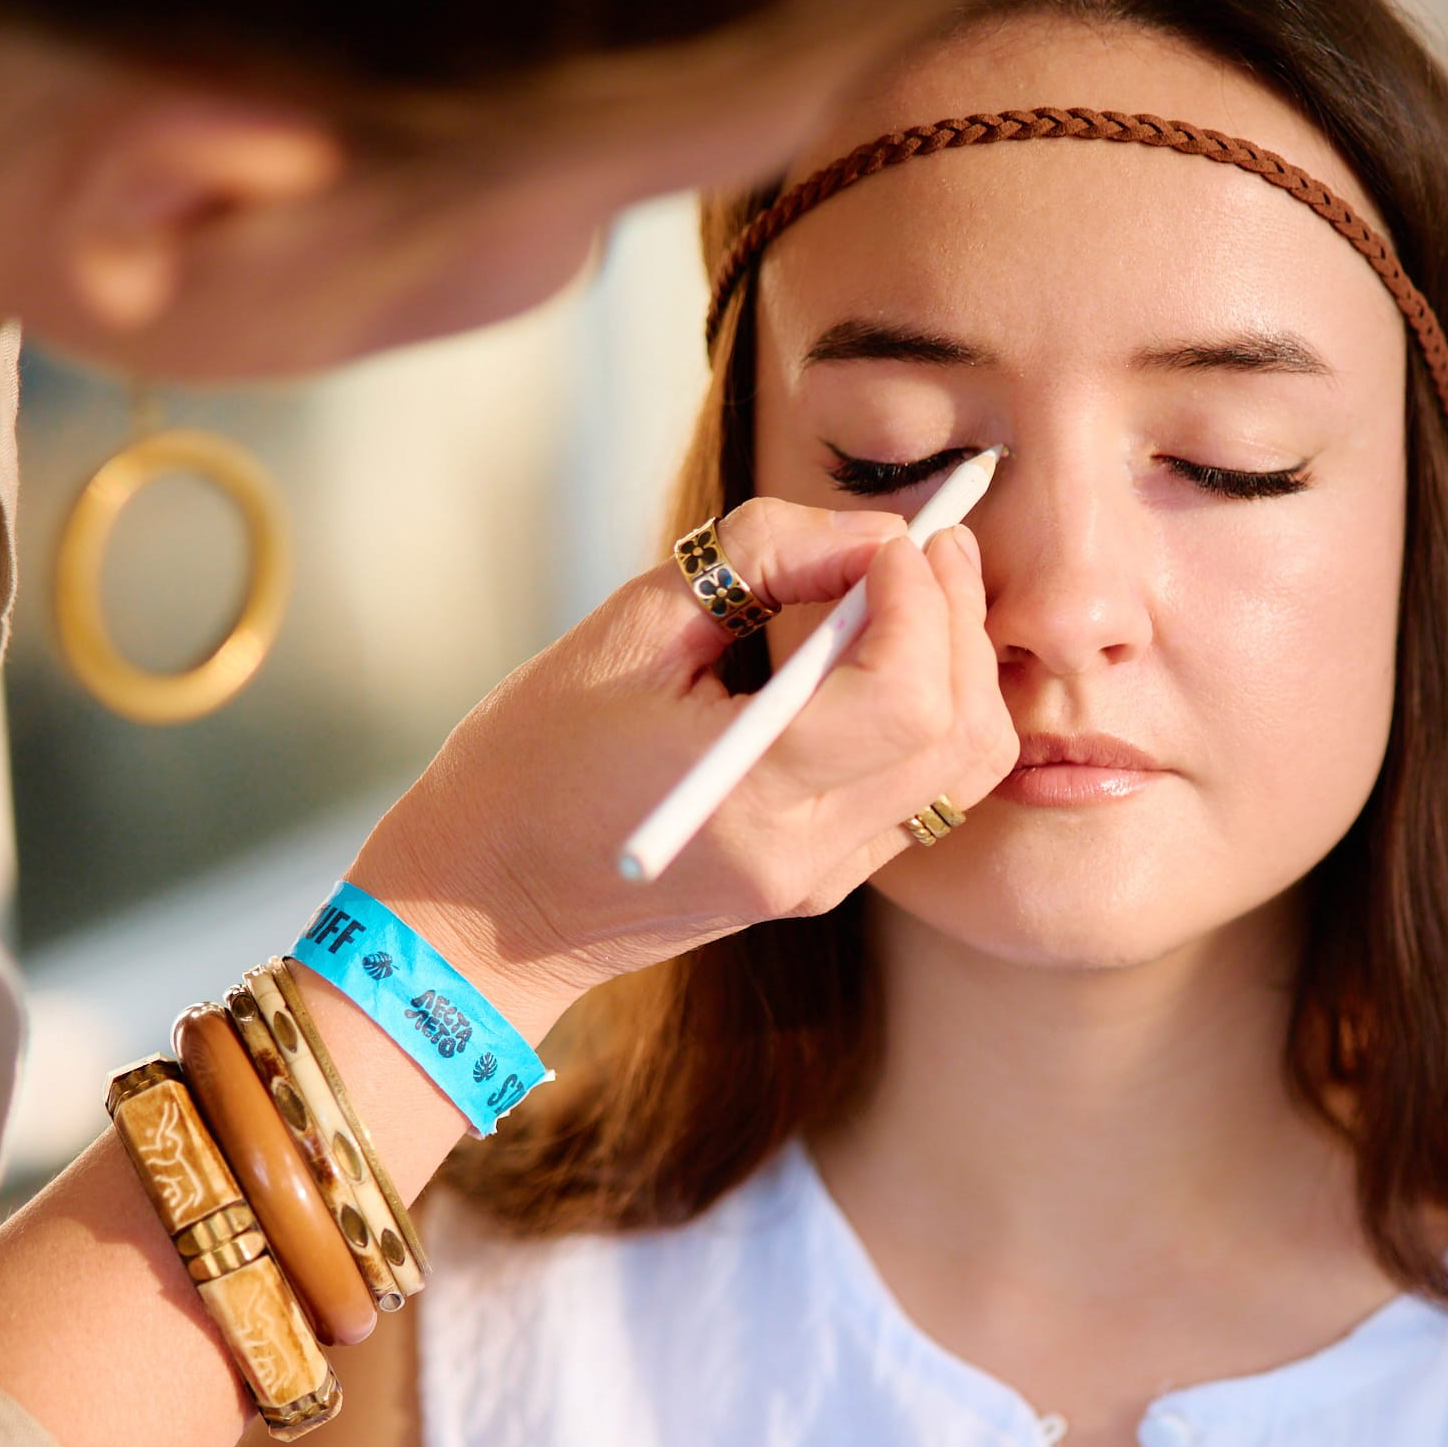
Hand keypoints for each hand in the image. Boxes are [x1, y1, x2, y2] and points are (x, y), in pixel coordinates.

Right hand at [346, 496, 1014, 1041]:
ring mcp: (820, 882)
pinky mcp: (824, 887)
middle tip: (928, 543)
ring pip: (966, 774)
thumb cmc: (525, 762)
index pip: (905, 696)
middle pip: (960, 736)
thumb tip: (867, 536)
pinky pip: (927, 799)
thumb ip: (756, 563)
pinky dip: (937, 716)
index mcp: (743, 794)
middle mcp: (800, 854)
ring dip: (964, 670)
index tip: (887, 539)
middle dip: (960, 621)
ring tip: (917, 591)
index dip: (920, 600)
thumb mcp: (621, 630)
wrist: (481, 910)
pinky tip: (889, 656)